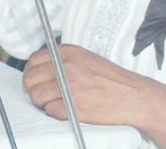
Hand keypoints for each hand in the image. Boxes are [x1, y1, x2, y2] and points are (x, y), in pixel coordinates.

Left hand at [23, 44, 165, 147]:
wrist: (134, 96)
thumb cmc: (112, 80)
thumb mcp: (86, 58)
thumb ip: (62, 60)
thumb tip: (39, 68)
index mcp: (68, 53)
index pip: (34, 60)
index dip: (31, 72)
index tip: (35, 80)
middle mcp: (66, 67)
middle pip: (30, 79)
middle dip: (32, 89)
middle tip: (40, 94)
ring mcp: (69, 86)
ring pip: (37, 96)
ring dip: (42, 102)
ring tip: (55, 102)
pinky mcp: (74, 106)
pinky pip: (50, 111)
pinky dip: (55, 113)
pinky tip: (66, 110)